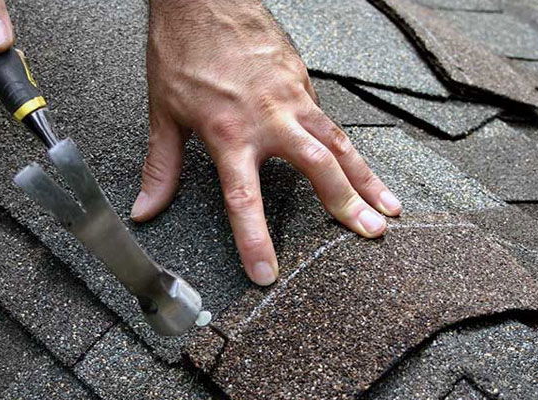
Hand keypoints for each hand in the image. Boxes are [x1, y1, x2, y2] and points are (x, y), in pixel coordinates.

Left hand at [132, 0, 402, 285]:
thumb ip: (161, 167)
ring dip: (367, 176)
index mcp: (229, 133)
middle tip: (372, 232)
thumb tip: (146, 208)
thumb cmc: (182, 50)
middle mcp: (268, 118)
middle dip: (347, 204)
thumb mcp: (163, 113)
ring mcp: (291, 96)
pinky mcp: (302, 79)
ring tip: (390, 206)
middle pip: (317, 167)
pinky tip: (356, 163)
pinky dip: (345, 144)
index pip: (245, 199)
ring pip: (338, 141)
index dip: (256, 240)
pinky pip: (327, 117)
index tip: (267, 272)